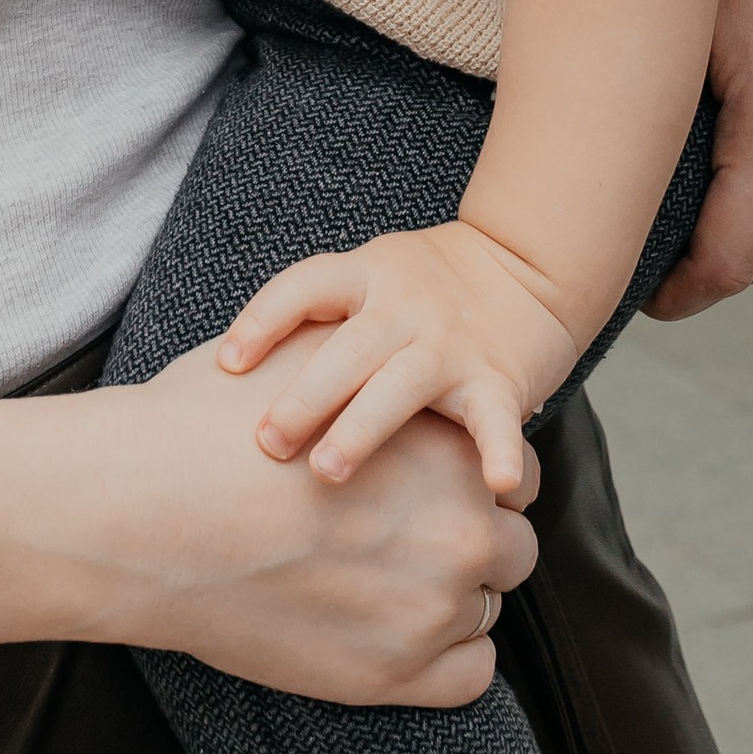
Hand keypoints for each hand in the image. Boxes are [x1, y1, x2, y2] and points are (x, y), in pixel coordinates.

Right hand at [0, 333, 540, 706]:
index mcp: (441, 444)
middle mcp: (457, 526)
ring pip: (487, 605)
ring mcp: (430, 608)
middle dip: (468, 535)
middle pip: (512, 542)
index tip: (431, 486)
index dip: (467, 476)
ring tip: (387, 581)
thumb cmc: (208, 430)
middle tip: (409, 535)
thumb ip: (376, 381)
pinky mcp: (392, 676)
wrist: (141, 513)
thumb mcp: (309, 367)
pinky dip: (442, 656)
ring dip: (453, 594)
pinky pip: (469, 674)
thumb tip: (396, 377)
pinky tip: (390, 630)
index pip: (509, 467)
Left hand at [215, 224, 577, 499]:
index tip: (229, 365)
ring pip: (400, 384)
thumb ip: (316, 321)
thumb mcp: (367, 279)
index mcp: (367, 276)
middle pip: (346, 348)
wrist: (527, 268)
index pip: (305, 287)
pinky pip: (496, 419)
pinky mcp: (498, 379)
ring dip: (361, 428)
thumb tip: (225, 380)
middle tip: (266, 442)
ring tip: (327, 471)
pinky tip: (494, 486)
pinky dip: (498, 452)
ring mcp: (450, 343)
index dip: (263, 321)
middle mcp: (404, 305)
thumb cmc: (426, 285)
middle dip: (303, 396)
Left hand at [650, 0, 752, 317]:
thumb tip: (593, 182)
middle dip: (702, 265)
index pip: (728, 264)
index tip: (627, 294)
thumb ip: (649, 111)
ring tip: (674, 204)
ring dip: (742, 220)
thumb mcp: (671, 17)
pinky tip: (727, 147)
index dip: (673, 293)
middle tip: (636, 258)